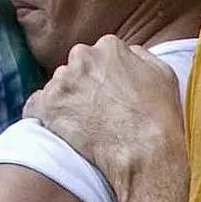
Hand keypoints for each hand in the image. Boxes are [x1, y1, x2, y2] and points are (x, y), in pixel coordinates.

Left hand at [29, 38, 184, 196]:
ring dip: (67, 102)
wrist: (144, 154)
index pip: (99, 55)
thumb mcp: (165, 76)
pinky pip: (35, 106)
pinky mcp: (47, 106)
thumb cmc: (160, 119)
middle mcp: (82, 57)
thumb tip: (129, 53)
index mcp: (109, 47)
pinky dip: (44, 116)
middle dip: (84, 86)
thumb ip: (141, 56)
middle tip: (97, 110)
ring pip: (58, 87)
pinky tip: (60, 129)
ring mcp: (62, 81)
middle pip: (76, 68)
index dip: (105, 77)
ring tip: (84, 125)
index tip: (111, 94)